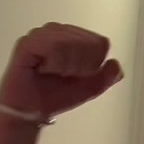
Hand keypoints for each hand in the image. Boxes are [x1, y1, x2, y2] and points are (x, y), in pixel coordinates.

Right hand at [0, 23, 123, 122]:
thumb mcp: (89, 88)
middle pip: (88, 42)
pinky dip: (55, 63)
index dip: (93, 64)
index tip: (77, 75)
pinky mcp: (27, 44)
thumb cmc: (54, 96)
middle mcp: (57, 31)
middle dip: (80, 66)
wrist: (30, 112)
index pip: (100, 42)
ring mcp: (41, 35)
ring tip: (54, 72)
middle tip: (64, 75)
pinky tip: (45, 69)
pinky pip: (53, 46)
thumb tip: (116, 65)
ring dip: (68, 65)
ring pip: (71, 43)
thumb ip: (106, 77)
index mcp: (72, 36)